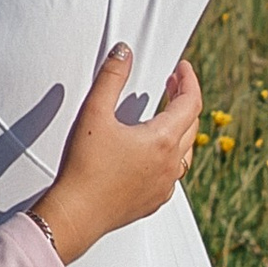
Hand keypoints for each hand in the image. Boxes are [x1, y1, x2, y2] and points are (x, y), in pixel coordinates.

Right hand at [29, 45, 203, 264]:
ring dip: (180, 128)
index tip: (181, 68)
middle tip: (171, 84)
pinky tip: (152, 150)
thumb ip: (111, 77)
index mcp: (163, 140)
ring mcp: (165, 186)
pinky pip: (173, 172)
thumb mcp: (95, 112)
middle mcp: (171, 165)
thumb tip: (123, 52)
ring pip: (186, 151)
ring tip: (164, 114)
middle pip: (192, 125)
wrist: (76, 214)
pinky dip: (170, 154)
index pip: (191, 103)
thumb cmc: (84, 167)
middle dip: (184, 100)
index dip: (188, 80)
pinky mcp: (154, 201)